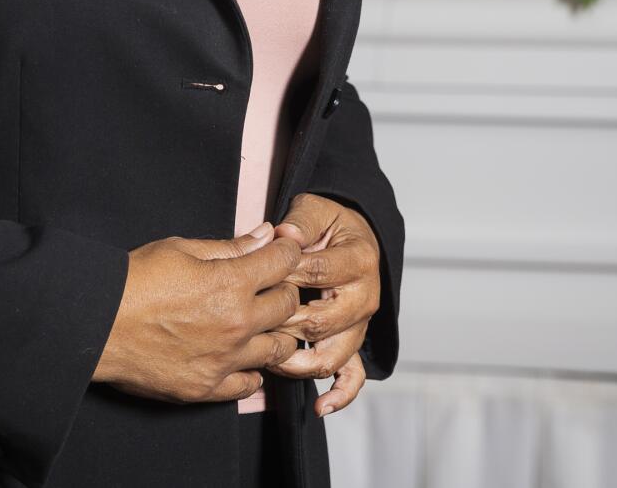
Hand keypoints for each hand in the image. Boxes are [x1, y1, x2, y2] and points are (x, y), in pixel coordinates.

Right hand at [92, 223, 303, 403]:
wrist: (97, 324)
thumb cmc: (133, 282)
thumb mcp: (180, 249)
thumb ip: (229, 247)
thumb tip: (263, 235)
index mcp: (231, 283)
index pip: (283, 262)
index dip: (287, 252)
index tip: (284, 252)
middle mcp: (236, 323)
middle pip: (288, 305)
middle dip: (285, 289)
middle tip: (272, 286)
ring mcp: (224, 360)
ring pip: (279, 349)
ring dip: (276, 333)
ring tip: (262, 324)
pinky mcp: (206, 387)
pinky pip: (248, 385)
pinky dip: (252, 372)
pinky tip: (243, 359)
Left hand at [265, 193, 381, 416]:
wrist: (353, 238)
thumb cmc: (329, 225)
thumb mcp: (315, 209)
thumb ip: (300, 221)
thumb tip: (285, 235)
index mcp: (359, 260)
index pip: (315, 273)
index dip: (282, 275)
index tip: (256, 275)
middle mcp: (365, 296)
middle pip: (320, 322)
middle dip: (281, 323)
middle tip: (251, 320)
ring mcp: (360, 325)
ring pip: (331, 356)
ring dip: (296, 362)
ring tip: (267, 358)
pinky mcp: (355, 343)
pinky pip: (353, 377)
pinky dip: (339, 395)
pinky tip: (319, 406)